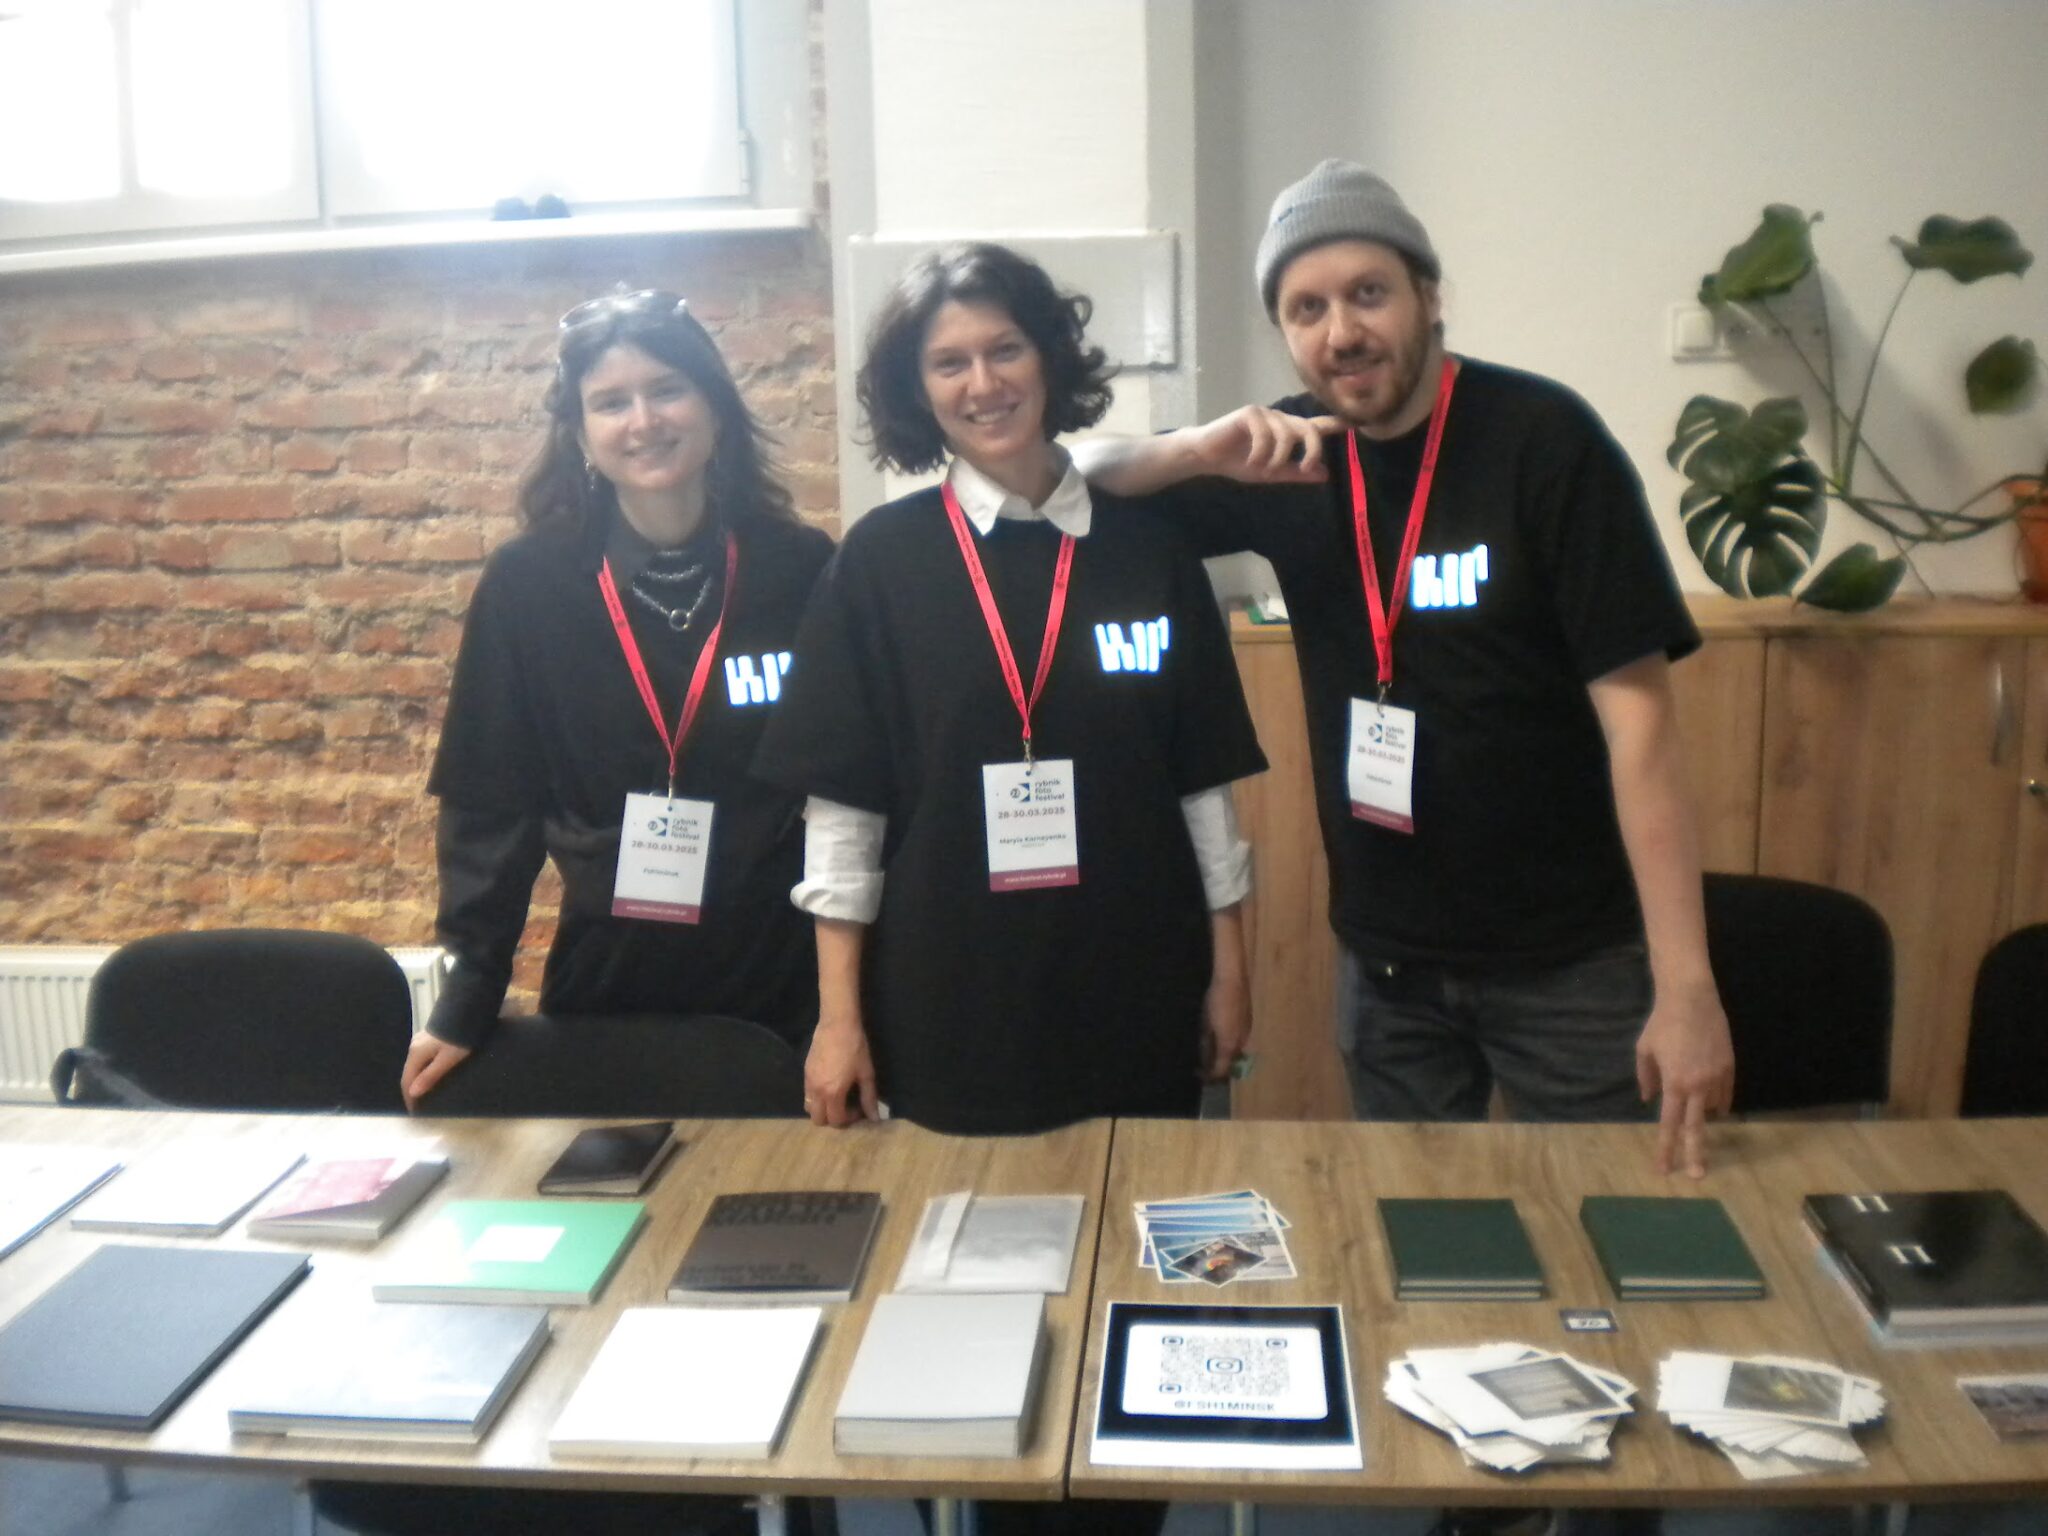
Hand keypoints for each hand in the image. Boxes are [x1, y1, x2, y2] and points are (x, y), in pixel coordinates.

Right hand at [400, 1033, 471, 1110]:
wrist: (467, 1012)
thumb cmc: (459, 1039)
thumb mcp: (447, 1060)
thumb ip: (429, 1076)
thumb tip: (412, 1093)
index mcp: (416, 1054)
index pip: (406, 1081)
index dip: (409, 1098)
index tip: (415, 1112)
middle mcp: (414, 1047)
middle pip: (409, 1073)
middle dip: (412, 1090)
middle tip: (420, 1106)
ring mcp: (420, 1041)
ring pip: (415, 1065)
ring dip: (417, 1080)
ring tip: (425, 1093)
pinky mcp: (429, 1037)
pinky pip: (421, 1059)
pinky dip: (423, 1071)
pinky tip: (430, 1075)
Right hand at [804, 1012, 878, 1126]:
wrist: (837, 1024)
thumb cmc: (855, 1048)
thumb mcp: (866, 1073)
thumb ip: (869, 1098)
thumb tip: (874, 1118)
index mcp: (833, 1093)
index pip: (836, 1120)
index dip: (849, 1119)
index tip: (859, 1109)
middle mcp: (816, 1091)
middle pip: (818, 1119)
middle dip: (832, 1119)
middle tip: (846, 1107)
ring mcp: (808, 1081)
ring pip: (809, 1108)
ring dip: (822, 1109)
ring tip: (836, 1098)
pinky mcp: (805, 1072)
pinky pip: (807, 1094)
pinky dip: (816, 1098)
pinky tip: (830, 1085)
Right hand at [1185, 405, 1342, 484]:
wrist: (1207, 457)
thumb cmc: (1237, 462)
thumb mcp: (1271, 473)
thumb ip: (1296, 472)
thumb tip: (1324, 474)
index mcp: (1287, 432)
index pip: (1315, 426)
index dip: (1335, 425)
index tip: (1355, 424)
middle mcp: (1280, 419)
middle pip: (1308, 429)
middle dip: (1312, 450)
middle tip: (1305, 468)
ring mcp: (1265, 414)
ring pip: (1287, 434)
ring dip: (1278, 458)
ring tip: (1265, 469)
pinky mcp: (1249, 414)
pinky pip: (1266, 434)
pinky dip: (1261, 453)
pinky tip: (1252, 461)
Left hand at [1199, 967, 1251, 1083]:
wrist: (1233, 979)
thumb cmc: (1216, 1001)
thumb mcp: (1206, 1024)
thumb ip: (1207, 1044)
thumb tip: (1205, 1060)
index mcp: (1229, 1044)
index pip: (1221, 1070)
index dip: (1210, 1076)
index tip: (1199, 1075)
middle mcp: (1241, 1042)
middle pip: (1231, 1064)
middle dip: (1218, 1069)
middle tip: (1203, 1067)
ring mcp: (1247, 1032)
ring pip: (1236, 1053)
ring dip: (1224, 1057)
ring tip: (1209, 1054)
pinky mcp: (1248, 1024)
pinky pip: (1239, 1042)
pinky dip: (1229, 1046)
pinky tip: (1219, 1038)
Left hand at [1636, 984, 1735, 1177]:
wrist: (1692, 999)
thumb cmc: (1662, 1023)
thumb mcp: (1645, 1050)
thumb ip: (1647, 1078)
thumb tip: (1649, 1099)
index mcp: (1674, 1084)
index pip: (1669, 1125)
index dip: (1665, 1148)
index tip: (1664, 1169)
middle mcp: (1697, 1086)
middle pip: (1696, 1128)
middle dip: (1695, 1154)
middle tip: (1696, 1176)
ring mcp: (1717, 1078)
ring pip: (1711, 1107)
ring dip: (1701, 1111)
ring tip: (1691, 1095)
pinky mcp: (1730, 1068)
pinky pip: (1725, 1095)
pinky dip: (1718, 1102)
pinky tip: (1714, 1107)